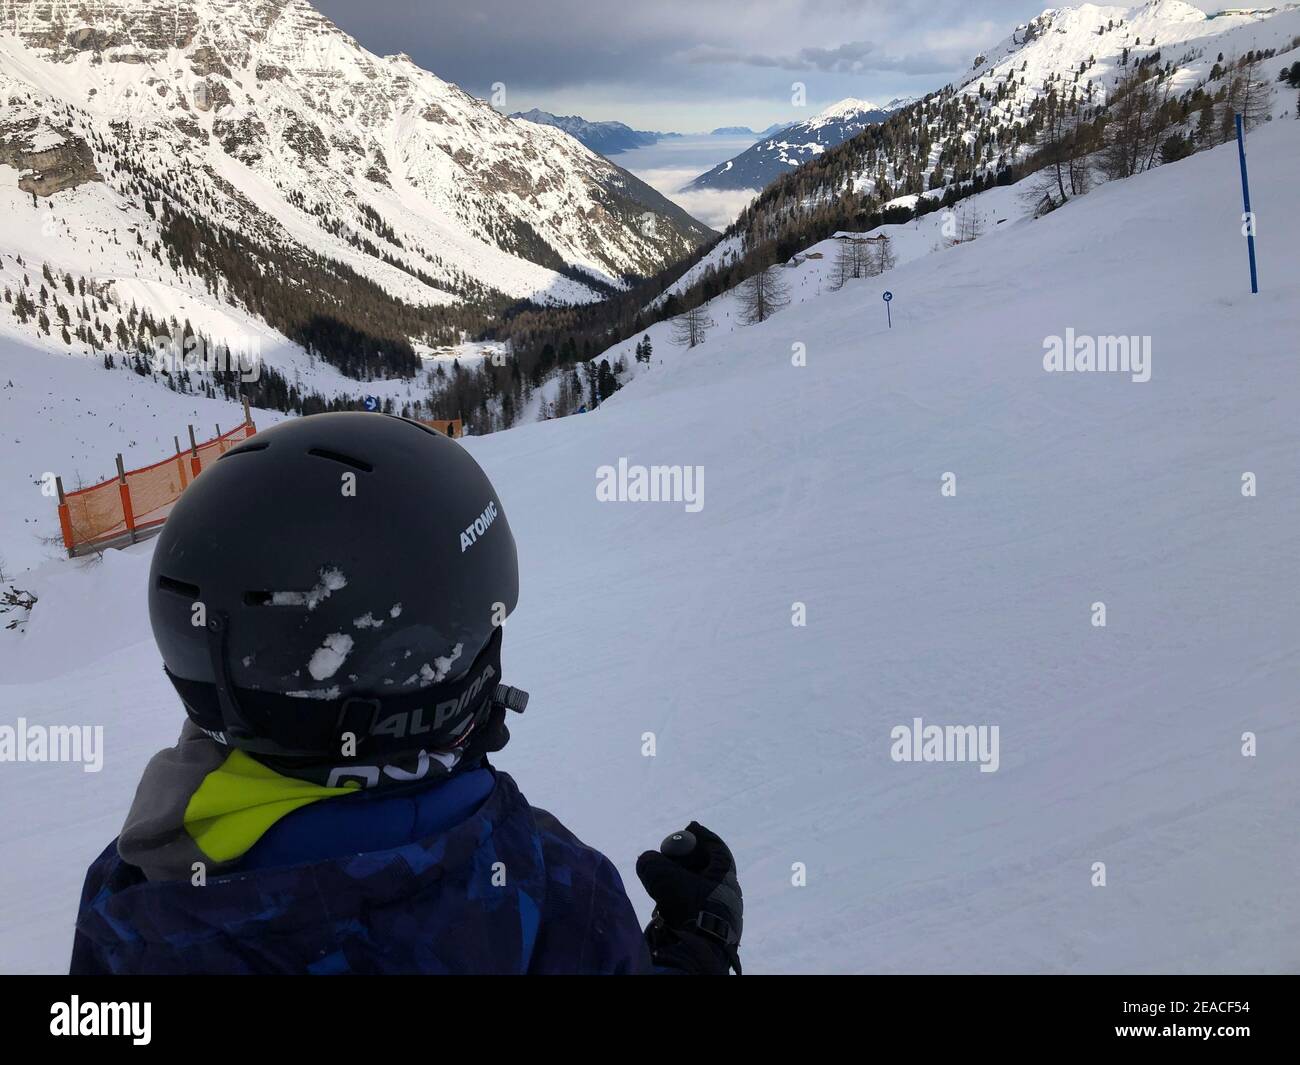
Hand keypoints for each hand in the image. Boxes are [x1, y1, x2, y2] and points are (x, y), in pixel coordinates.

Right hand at [636, 822, 742, 974]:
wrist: (697, 949)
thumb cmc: (686, 907)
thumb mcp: (662, 876)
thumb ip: (650, 861)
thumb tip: (646, 860)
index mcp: (727, 875)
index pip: (717, 847)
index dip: (701, 835)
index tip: (688, 828)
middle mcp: (729, 893)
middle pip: (708, 868)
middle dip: (688, 860)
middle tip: (670, 855)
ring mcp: (723, 913)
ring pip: (701, 889)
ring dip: (683, 883)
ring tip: (664, 885)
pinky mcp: (713, 930)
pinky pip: (697, 908)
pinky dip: (683, 902)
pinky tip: (668, 907)